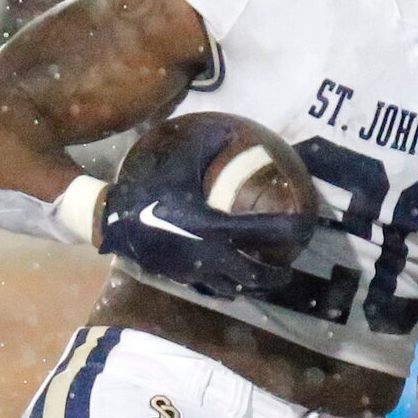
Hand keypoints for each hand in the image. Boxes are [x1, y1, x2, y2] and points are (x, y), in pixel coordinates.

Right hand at [99, 131, 312, 299]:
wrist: (112, 219)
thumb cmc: (149, 189)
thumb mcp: (181, 162)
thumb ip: (210, 145)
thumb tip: (232, 128)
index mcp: (215, 225)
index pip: (265, 232)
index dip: (290, 231)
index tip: (305, 229)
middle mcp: (211, 254)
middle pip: (255, 274)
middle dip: (275, 276)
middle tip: (286, 270)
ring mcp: (195, 271)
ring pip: (234, 288)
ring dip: (253, 286)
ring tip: (263, 280)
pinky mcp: (181, 279)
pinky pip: (211, 289)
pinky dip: (227, 288)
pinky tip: (230, 281)